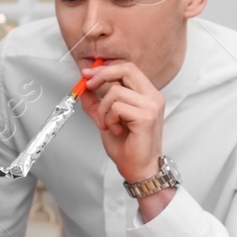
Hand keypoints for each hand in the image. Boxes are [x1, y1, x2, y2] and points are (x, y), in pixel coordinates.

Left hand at [77, 60, 165, 183]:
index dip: (105, 69)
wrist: (138, 167)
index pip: (128, 69)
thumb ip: (96, 103)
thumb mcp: (106, 119)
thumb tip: (83, 89)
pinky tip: (117, 130)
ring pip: (115, 92)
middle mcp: (153, 97)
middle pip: (126, 70)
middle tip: (88, 85)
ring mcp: (151, 106)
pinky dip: (109, 120)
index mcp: (147, 94)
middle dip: (102, 75)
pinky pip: (116, 108)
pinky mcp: (146, 116)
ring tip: (109, 124)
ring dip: (103, 110)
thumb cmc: (127, 146)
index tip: (87, 74)